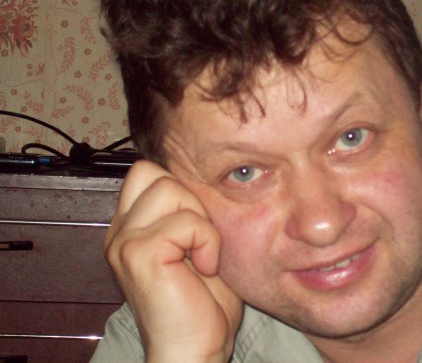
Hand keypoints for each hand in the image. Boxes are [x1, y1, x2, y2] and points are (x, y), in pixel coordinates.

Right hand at [105, 160, 242, 361]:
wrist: (195, 349)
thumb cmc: (202, 303)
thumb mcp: (195, 245)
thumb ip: (188, 212)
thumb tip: (204, 178)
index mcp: (131, 228)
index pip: (146, 173)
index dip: (179, 188)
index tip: (198, 226)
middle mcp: (120, 232)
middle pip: (151, 171)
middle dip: (187, 197)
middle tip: (199, 238)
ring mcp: (125, 242)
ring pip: (169, 188)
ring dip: (199, 219)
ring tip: (202, 254)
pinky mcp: (139, 254)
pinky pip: (185, 221)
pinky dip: (206, 240)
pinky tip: (205, 267)